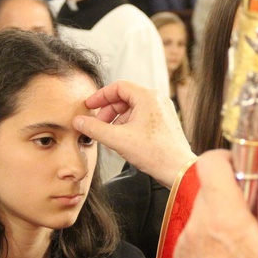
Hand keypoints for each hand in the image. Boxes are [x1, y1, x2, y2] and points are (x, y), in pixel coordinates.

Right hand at [73, 80, 195, 187]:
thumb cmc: (155, 153)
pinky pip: (141, 117)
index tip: (89, 106)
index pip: (118, 87)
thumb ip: (95, 128)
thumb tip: (78, 121)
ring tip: (109, 135)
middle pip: (125, 97)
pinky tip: (122, 140)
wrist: (179, 170)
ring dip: (117, 120)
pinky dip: (128, 125)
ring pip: (133, 109)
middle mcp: (157, 100)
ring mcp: (162, 111)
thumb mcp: (118, 139)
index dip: (100, 96)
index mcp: (148, 97)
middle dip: (108, 111)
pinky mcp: (164, 123)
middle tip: (97, 125)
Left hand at [173, 151, 257, 257]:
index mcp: (222, 217)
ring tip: (243, 248)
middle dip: (232, 194)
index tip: (246, 173)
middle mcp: (195, 227)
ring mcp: (182, 246)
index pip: (209, 162)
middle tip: (255, 219)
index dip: (228, 158)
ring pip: (202, 212)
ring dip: (221, 217)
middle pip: (208, 188)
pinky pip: (194, 235)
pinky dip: (210, 239)